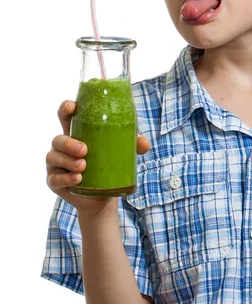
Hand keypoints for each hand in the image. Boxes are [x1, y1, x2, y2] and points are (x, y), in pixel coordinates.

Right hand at [46, 100, 150, 216]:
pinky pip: (54, 179)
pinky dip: (65, 178)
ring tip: (83, 166)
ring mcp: (56, 165)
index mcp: (77, 134)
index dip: (66, 108)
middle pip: (58, 139)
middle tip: (84, 150)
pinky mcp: (55, 182)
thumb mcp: (123, 152)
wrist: (104, 197)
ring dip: (68, 161)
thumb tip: (145, 144)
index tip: (72, 107)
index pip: (66, 116)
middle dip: (69, 143)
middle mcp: (63, 148)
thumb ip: (133, 144)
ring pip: (53, 157)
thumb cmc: (110, 166)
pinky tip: (77, 179)